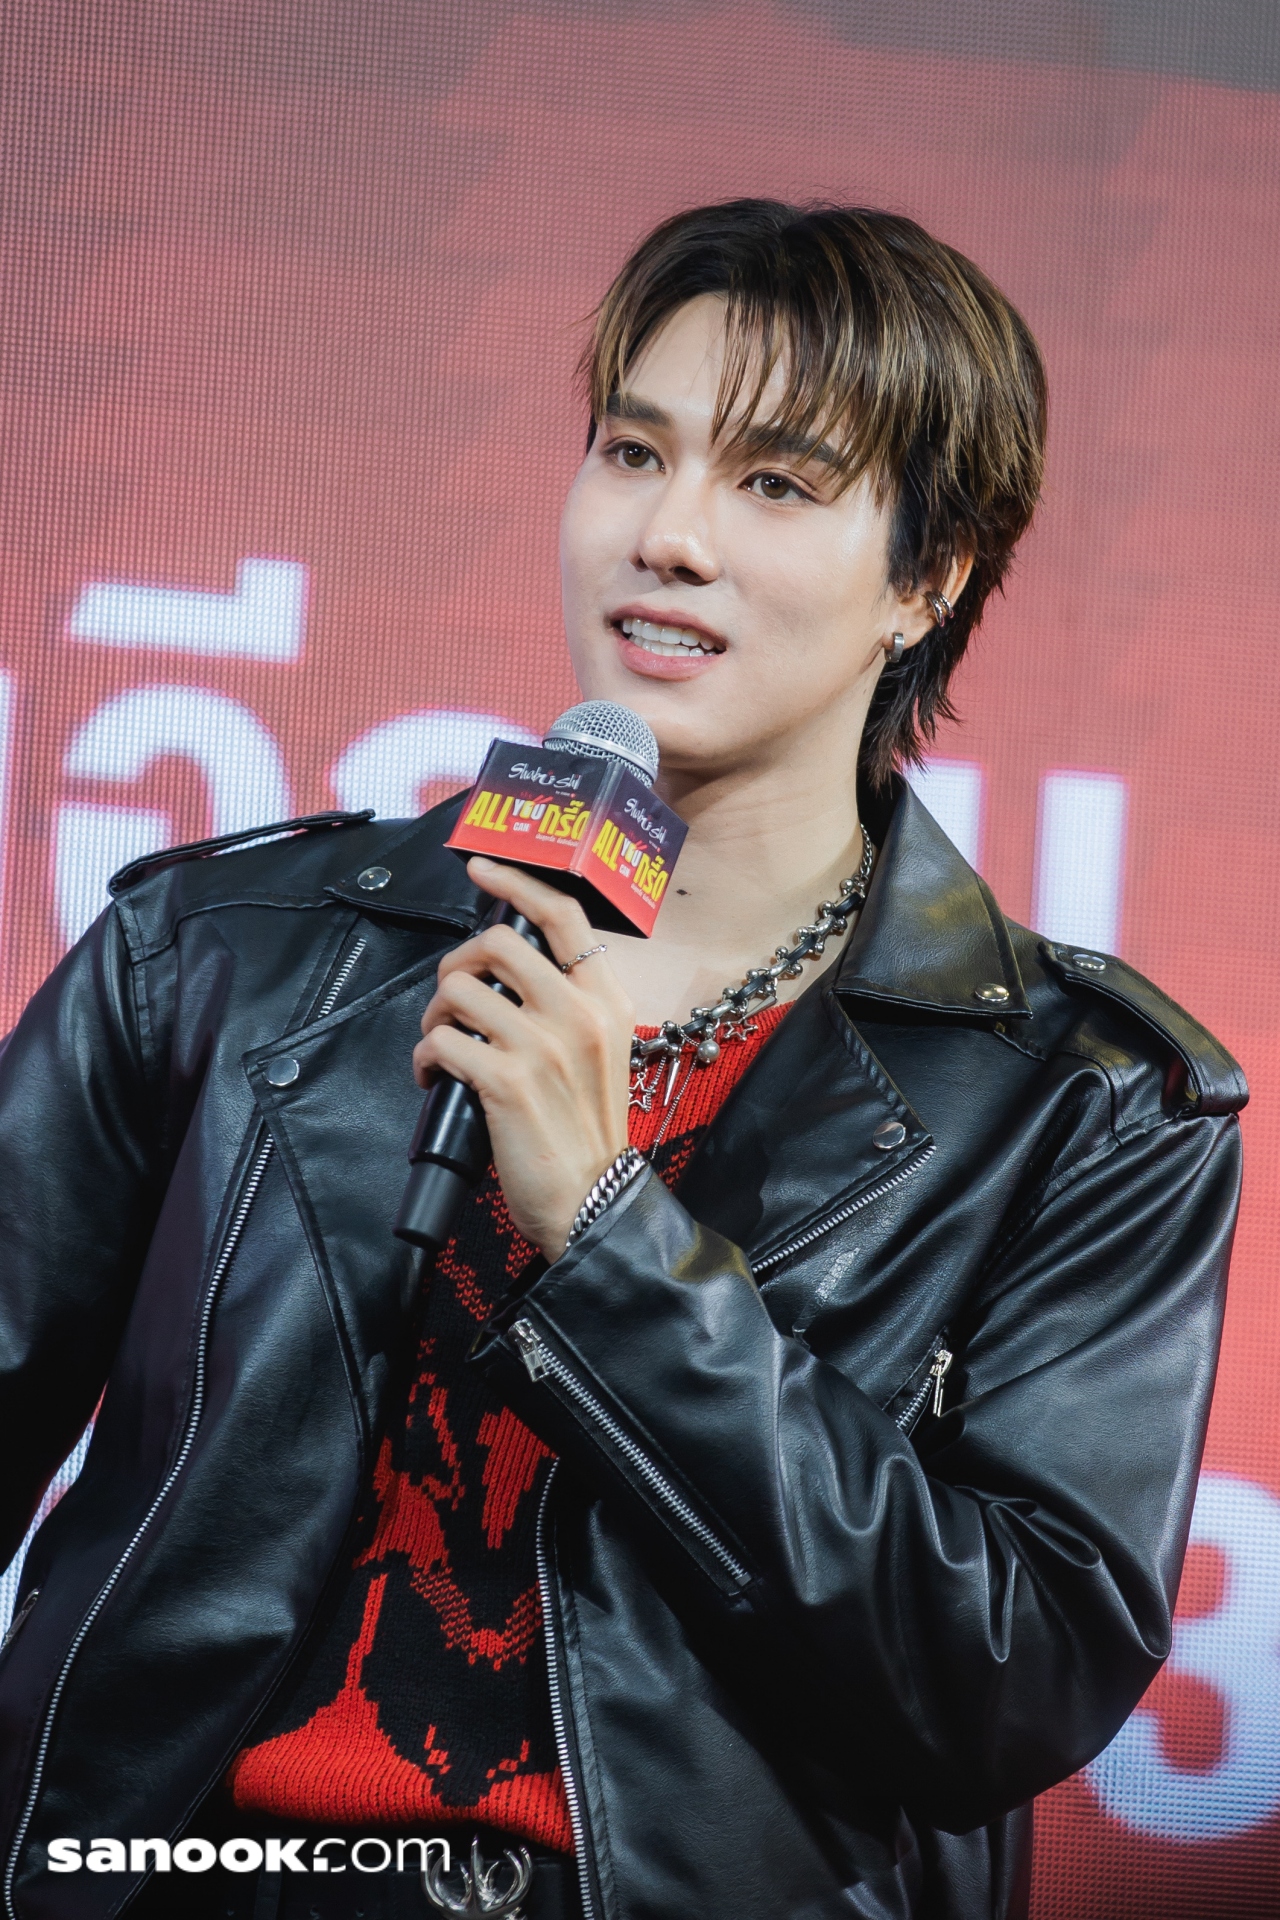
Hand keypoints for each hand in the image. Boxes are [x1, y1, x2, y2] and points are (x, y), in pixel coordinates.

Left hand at [413, 857, 634, 1260]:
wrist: (592, 1200)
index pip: (565, 916)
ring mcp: (543, 1045)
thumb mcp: (601, 1052)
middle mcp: (579, 1013)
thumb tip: (508, 974)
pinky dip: (425, 1059)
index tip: (482, 868)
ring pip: (458, 991)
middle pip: (497, 943)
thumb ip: (569, 1006)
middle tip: (450, 999)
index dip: (517, 883)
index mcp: (607, 1000)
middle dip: (457, 963)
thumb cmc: (587, 1130)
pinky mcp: (506, 1081)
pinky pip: (442, 1043)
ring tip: (441, 1047)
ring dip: (434, 1018)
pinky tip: (434, 1080)